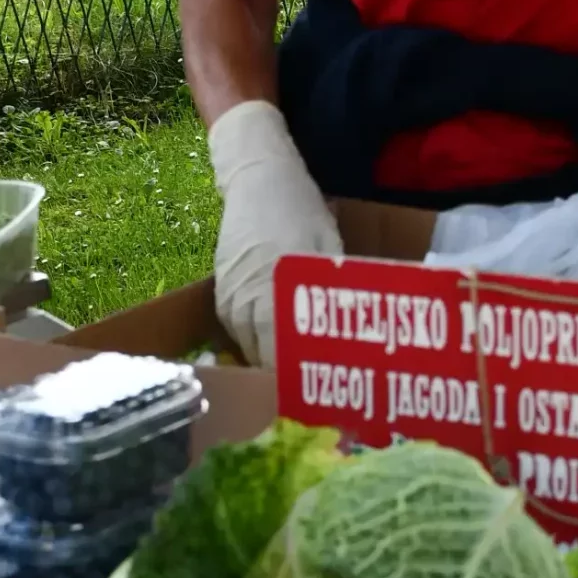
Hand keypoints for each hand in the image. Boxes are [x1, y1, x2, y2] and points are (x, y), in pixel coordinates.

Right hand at [209, 100, 342, 365]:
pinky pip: (244, 337)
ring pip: (254, 356)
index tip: (333, 397)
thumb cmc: (303, 215)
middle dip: (295, 381)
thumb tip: (355, 350)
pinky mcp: (222, 300)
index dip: (308, 387)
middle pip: (267, 369)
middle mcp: (244, 312)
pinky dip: (265, 345)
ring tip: (313, 374)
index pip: (285, 367)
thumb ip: (336, 306)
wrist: (258, 180)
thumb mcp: (331, 259)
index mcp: (271, 302)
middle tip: (329, 390)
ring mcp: (229, 307)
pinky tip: (289, 343)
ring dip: (279, 366)